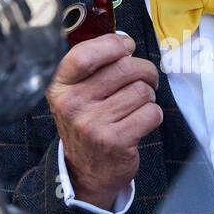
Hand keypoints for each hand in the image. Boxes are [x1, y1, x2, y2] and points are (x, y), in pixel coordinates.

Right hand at [48, 32, 161, 208]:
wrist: (87, 172)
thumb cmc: (88, 123)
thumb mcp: (75, 93)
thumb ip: (94, 66)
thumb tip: (125, 41)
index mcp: (60, 86)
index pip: (86, 53)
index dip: (114, 44)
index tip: (126, 47)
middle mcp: (72, 104)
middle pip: (125, 68)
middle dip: (144, 70)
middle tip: (145, 78)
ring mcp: (93, 124)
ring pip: (141, 90)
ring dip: (148, 95)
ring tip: (137, 105)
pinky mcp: (115, 140)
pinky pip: (151, 112)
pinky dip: (153, 115)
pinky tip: (139, 122)